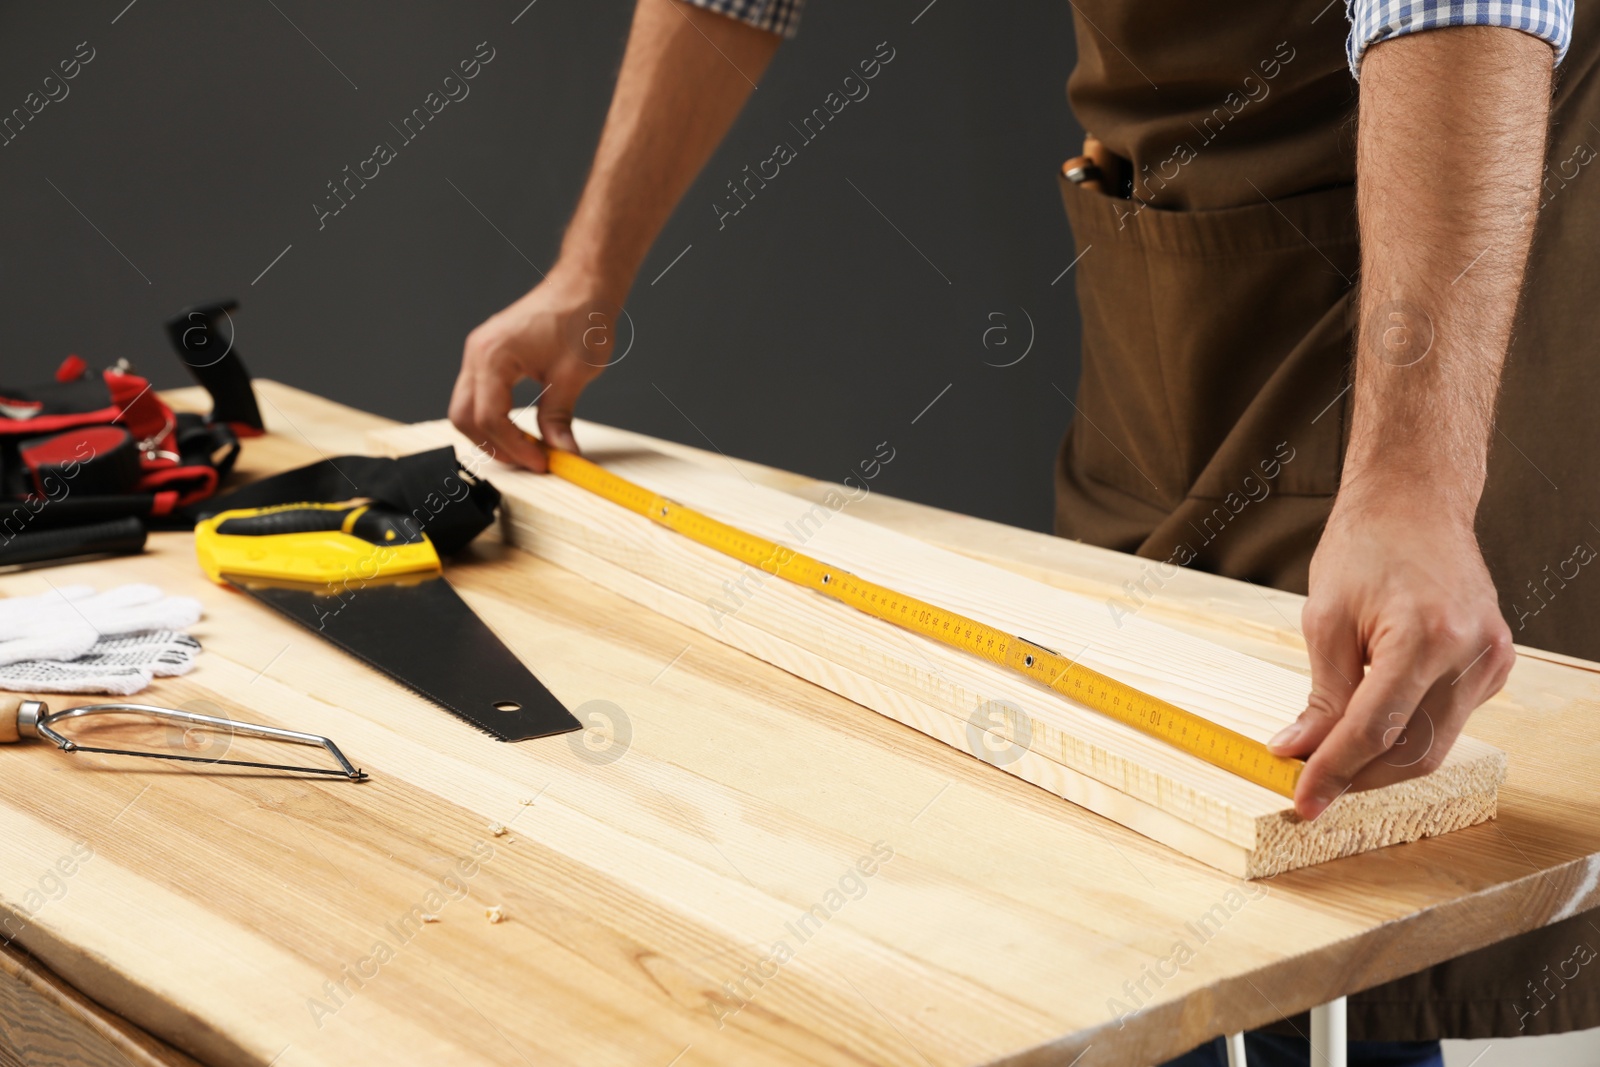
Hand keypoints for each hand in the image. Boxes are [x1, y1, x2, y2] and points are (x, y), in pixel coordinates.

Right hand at [449, 268, 624, 471]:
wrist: (583, 286)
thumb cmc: (580, 317)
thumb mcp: (573, 375)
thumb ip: (558, 417)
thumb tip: (560, 451)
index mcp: (493, 356)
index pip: (489, 418)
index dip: (514, 447)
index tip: (540, 462)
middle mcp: (477, 353)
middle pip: (464, 417)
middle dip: (494, 446)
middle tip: (528, 461)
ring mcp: (479, 353)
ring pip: (466, 408)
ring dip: (491, 434)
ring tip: (525, 448)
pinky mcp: (489, 355)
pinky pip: (478, 394)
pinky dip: (493, 417)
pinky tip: (520, 427)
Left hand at [1268, 484, 1513, 819]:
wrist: (1416, 503)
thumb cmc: (1366, 546)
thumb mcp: (1325, 619)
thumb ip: (1321, 694)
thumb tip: (1299, 751)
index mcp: (1427, 637)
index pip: (1376, 729)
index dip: (1334, 770)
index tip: (1302, 801)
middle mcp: (1471, 654)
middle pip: (1413, 750)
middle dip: (1358, 776)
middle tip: (1308, 786)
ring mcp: (1492, 663)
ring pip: (1434, 744)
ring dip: (1380, 762)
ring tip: (1329, 759)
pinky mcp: (1494, 667)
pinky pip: (1448, 720)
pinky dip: (1407, 733)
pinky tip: (1371, 725)